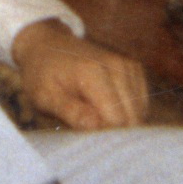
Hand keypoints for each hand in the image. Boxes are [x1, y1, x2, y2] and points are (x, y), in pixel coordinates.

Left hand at [10, 18, 147, 130]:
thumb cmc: (42, 75)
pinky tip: (103, 108)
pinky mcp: (134, 70)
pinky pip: (140, 104)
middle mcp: (118, 66)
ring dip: (120, 122)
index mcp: (94, 72)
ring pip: (139, 113)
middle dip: (113, 131)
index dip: (104, 136)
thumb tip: (95, 127)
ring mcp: (129, 66)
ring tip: (92, 114)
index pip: (116, 119)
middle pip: (132, 118)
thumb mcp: (44, 96)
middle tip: (87, 129)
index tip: (85, 138)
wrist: (46, 45)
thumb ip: (70, 111)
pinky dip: (125, 112)